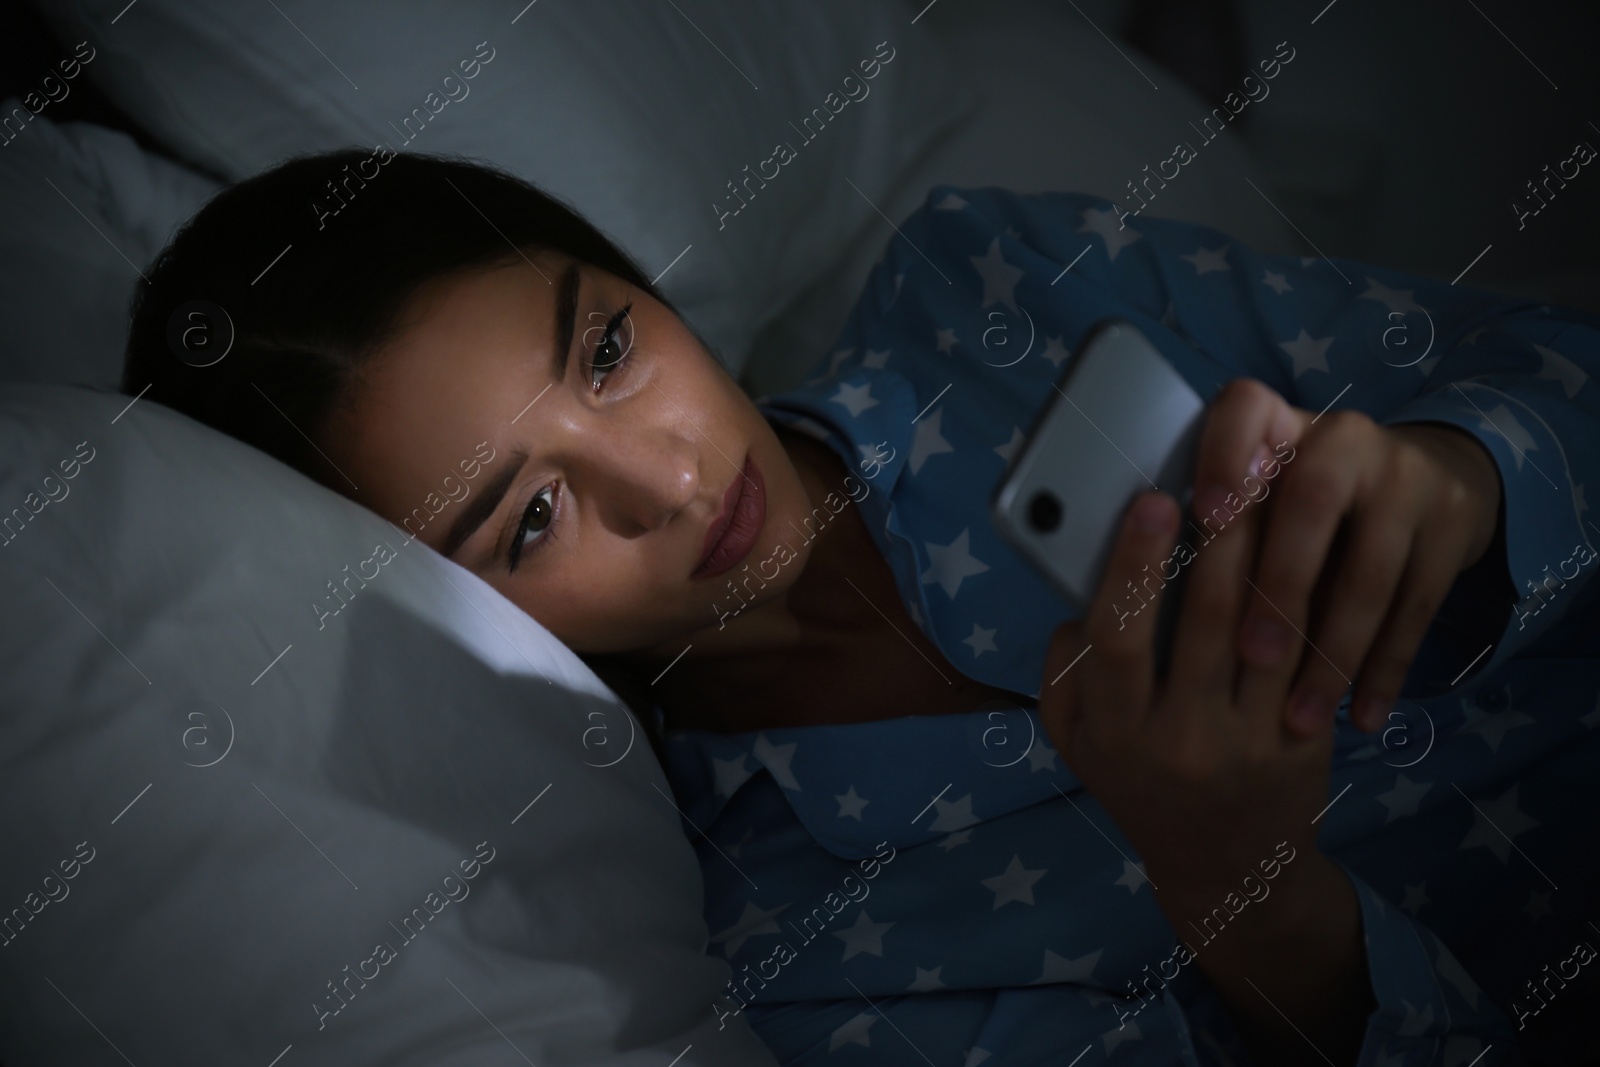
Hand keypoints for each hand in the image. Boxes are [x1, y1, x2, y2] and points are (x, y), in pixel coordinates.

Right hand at [1038, 482, 1366, 1062]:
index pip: (1118, 638)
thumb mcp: (1077, 743)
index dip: (1134, 565)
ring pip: (1267, 628)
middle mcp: (1181, 738)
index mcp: (1115, 731)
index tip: (1150, 501)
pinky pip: (1310, 655)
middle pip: (1205, 619)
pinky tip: (1313, 544)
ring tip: (1276, 489)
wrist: (1226, 866)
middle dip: (1218, 536)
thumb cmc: (1139, 784)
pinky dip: (1312, 594)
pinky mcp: (1305, 742)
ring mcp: (1250, 742)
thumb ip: (1064, 672)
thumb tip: (1085, 594)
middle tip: (1228, 469)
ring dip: (1273, 551)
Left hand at [1187, 379, 1501, 735]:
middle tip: (1250, 657)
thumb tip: (1119, 596)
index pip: (1246, 408)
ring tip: (1300, 717)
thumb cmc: (1294, 506)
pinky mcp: (1450, 526)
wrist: (1430, 482)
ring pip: (1370, 573)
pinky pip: (1417, 608)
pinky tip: (1360, 718)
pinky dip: (1386, 669)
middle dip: (1280, 587)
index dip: (1224, 456)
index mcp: (1274, 420)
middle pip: (1311, 504)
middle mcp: (1343, 435)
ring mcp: (1406, 478)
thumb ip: (1204, 523)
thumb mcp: (1254, 493)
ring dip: (1333, 653)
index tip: (1205, 516)